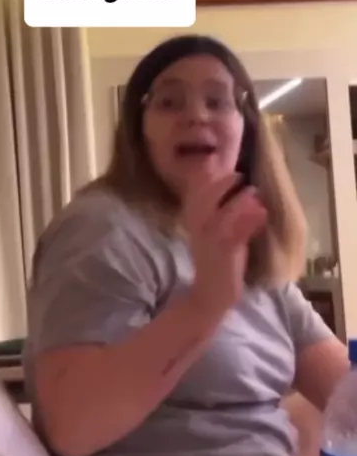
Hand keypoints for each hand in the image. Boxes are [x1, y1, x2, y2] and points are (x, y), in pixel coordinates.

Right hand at [181, 172, 267, 319]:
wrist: (209, 295)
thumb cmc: (215, 259)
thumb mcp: (211, 231)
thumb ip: (216, 207)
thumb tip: (227, 181)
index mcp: (193, 220)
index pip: (194, 192)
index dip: (203, 175)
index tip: (215, 160)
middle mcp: (198, 228)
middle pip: (205, 199)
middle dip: (221, 184)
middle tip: (238, 175)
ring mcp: (211, 241)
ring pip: (222, 215)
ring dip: (238, 202)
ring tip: (254, 192)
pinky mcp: (225, 255)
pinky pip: (237, 235)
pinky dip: (250, 222)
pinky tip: (261, 213)